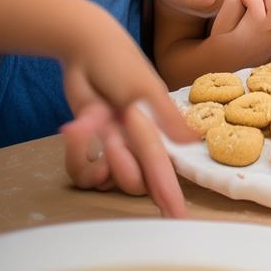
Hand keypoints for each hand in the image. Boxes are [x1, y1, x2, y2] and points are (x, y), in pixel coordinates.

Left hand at [60, 26, 195, 217]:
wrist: (85, 50)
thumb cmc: (121, 64)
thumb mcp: (145, 89)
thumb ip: (168, 118)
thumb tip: (193, 142)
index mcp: (156, 132)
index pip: (164, 169)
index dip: (171, 195)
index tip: (177, 220)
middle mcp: (136, 146)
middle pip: (133, 182)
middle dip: (120, 163)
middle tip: (111, 132)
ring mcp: (111, 150)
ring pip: (105, 182)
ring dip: (95, 155)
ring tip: (92, 123)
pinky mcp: (88, 149)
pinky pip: (81, 173)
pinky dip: (76, 151)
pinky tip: (77, 127)